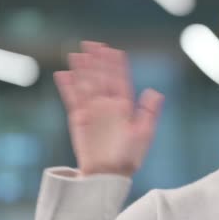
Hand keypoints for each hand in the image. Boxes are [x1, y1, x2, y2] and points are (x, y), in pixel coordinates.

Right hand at [53, 41, 163, 176]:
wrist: (108, 175)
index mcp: (125, 106)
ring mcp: (93, 111)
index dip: (116, 65)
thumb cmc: (129, 157)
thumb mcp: (144, 133)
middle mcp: (108, 105)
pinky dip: (67, 87)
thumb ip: (148, 112)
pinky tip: (63, 74)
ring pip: (86, 85)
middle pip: (101, 78)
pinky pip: (72, 99)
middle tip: (91, 44)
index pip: (120, 80)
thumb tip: (155, 92)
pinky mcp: (78, 119)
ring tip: (77, 54)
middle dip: (97, 62)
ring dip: (82, 70)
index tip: (113, 50)